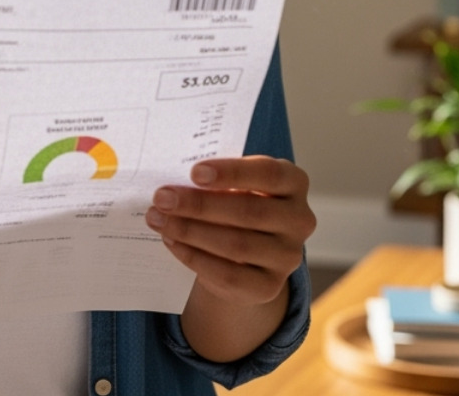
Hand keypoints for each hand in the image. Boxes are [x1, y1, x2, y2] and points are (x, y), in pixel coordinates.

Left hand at [144, 156, 314, 306]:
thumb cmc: (236, 201)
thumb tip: (173, 185)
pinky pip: (228, 274)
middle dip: (199, 205)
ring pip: (236, 245)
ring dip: (191, 231)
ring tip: (159, 220)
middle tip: (162, 198)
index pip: (269, 174)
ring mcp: (288, 256)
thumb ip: (215, 180)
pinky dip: (195, 257)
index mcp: (294, 182)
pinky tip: (172, 243)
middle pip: (249, 211)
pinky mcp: (270, 286)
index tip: (194, 173)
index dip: (232, 173)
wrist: (248, 252)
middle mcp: (299, 219)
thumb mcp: (234, 184)